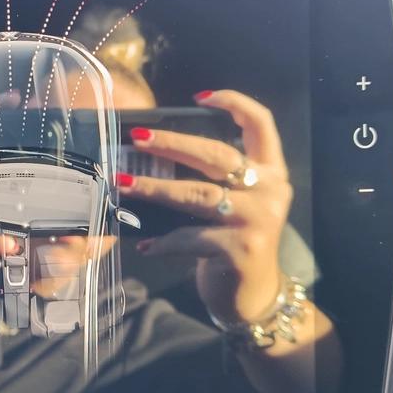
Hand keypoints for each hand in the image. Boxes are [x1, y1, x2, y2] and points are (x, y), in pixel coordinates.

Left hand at [118, 89, 292, 322]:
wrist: (253, 295)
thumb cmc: (233, 239)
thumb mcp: (234, 203)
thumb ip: (213, 179)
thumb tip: (153, 154)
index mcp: (270, 172)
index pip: (261, 123)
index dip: (234, 102)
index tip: (200, 97)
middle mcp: (270, 191)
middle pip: (218, 155)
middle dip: (173, 143)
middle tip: (138, 138)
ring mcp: (257, 220)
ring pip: (197, 195)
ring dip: (155, 188)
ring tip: (122, 185)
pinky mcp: (240, 249)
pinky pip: (190, 237)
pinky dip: (163, 241)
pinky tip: (143, 243)